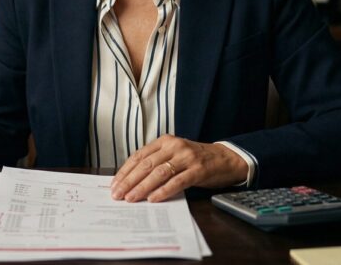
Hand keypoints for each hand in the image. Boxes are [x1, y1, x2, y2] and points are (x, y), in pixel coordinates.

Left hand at [109, 135, 248, 202]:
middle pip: (146, 165)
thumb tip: (131, 182)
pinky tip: (153, 199)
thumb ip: (156, 163)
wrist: (225, 158)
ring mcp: (187, 157)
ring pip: (159, 173)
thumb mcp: (174, 155)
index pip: (139, 156)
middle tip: (118, 195)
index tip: (114, 184)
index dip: (125, 171)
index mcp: (165, 141)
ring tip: (131, 198)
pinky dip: (163, 191)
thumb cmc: (195, 160)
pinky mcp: (198, 170)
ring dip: (142, 187)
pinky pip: (177, 181)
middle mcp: (175, 146)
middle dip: (129, 181)